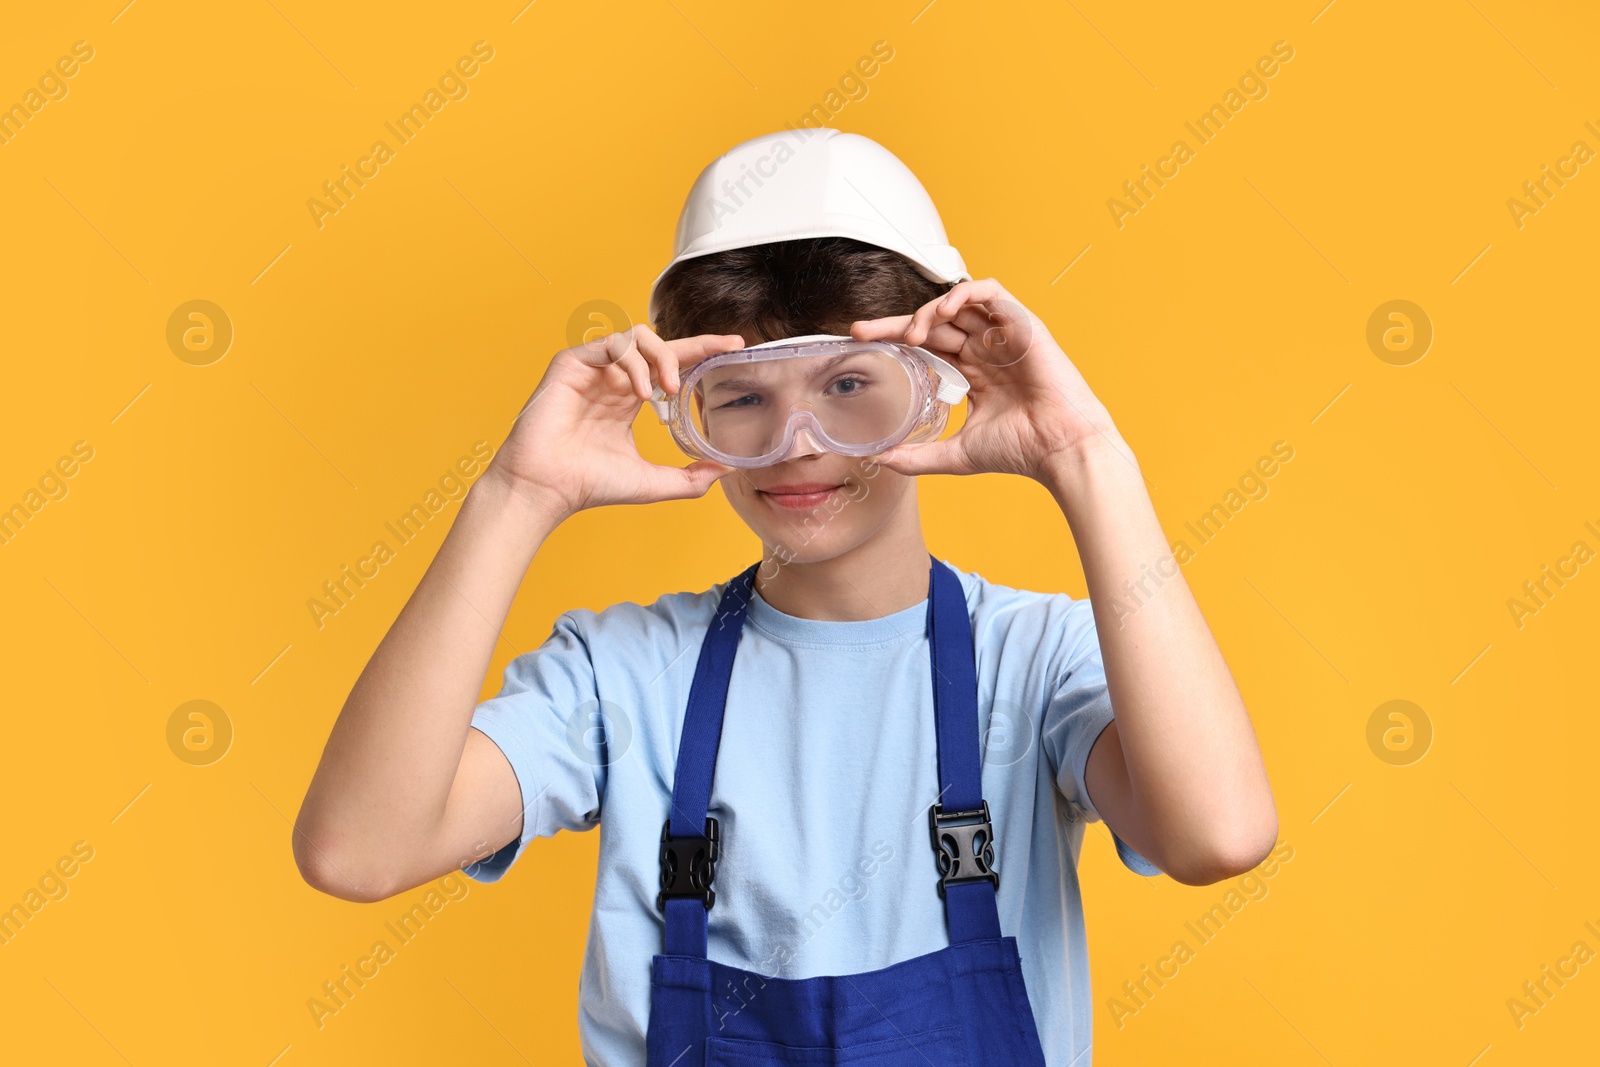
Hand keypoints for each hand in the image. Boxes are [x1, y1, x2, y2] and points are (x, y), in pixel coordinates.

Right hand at [483, 325, 743, 518]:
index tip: (735, 346)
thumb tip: (725, 470)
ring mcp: (592, 369)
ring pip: (637, 336)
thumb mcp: (651, 482)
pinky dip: (633, 364)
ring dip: (661, 356)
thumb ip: (689, 478)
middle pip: (660, 342)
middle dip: (692, 346)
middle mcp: (613, 379)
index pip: (672, 363)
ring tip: (668, 388)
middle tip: (708, 363)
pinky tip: (641, 394)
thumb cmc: (589, 485)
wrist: (547, 488)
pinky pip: (612, 345)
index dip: (703, 351)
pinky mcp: (571, 363)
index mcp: (629, 398)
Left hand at [850, 278, 1130, 482]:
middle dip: (895, 323)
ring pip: (958, 304)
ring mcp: (1004, 334)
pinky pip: (989, 292)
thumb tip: (879, 460)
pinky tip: (941, 312)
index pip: (927, 345)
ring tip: (910, 335)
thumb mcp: (956, 453)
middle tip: (862, 331)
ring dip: (928, 312)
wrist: (1059, 448)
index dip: (893, 339)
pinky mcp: (1023, 323)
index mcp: (974, 371)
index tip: (860, 343)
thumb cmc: (1021, 450)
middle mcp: (987, 349)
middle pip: (934, 322)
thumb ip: (917, 456)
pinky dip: (962, 295)